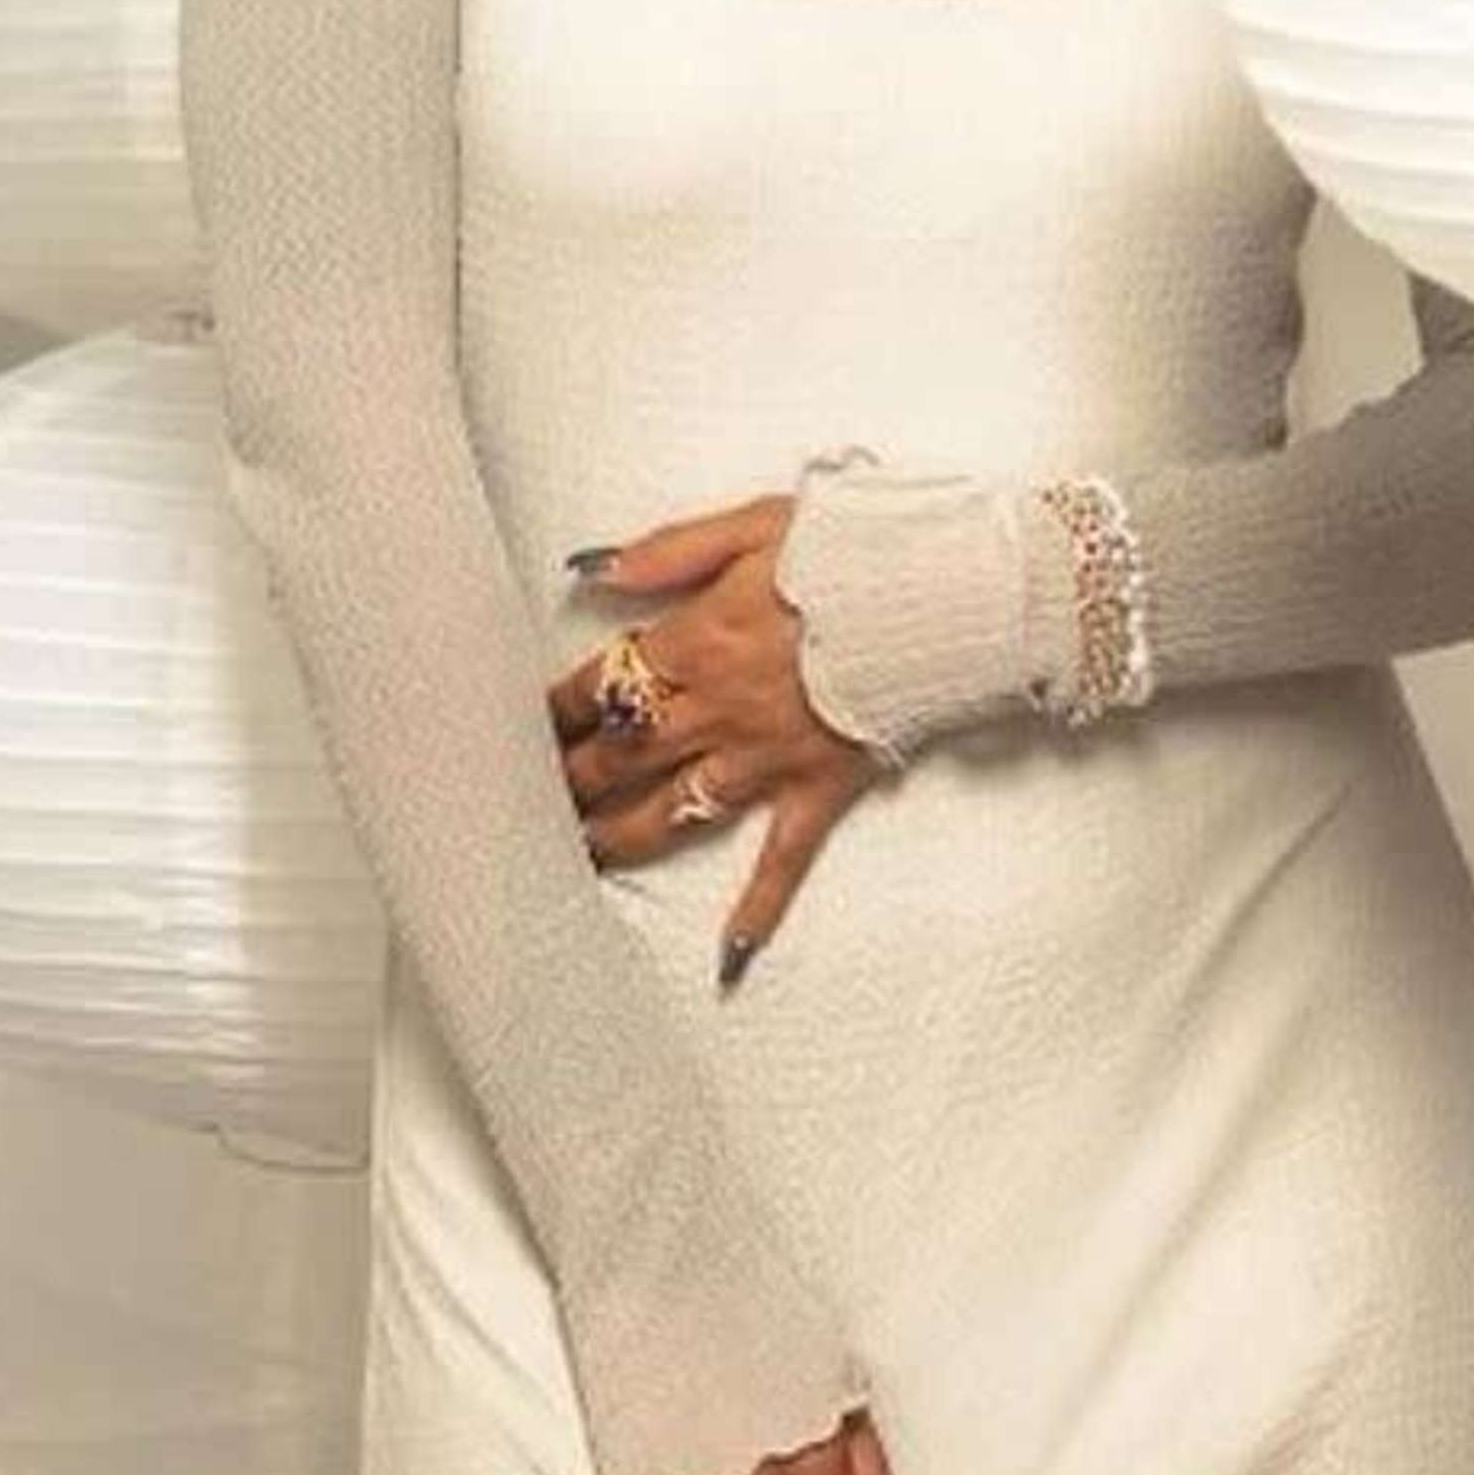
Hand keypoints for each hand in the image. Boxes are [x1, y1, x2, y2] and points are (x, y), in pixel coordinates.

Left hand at [548, 492, 889, 981]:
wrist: (944, 593)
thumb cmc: (856, 550)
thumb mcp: (753, 523)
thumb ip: (670, 552)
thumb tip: (599, 570)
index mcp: (697, 639)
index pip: (603, 683)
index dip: (558, 708)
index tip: (530, 725)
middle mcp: (719, 707)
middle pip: (623, 755)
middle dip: (571, 778)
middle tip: (529, 800)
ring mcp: (766, 756)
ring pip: (674, 810)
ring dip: (621, 835)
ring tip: (580, 855)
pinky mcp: (818, 787)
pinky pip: (781, 858)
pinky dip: (758, 905)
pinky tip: (729, 951)